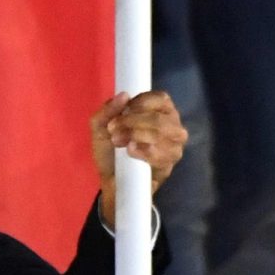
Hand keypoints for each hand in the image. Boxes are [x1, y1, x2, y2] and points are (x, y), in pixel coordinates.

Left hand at [91, 90, 187, 223]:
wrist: (111, 179)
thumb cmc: (110, 147)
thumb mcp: (100, 126)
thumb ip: (107, 110)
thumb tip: (123, 95)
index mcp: (158, 110)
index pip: (160, 98)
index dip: (141, 103)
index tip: (123, 112)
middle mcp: (172, 125)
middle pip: (159, 117)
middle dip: (132, 122)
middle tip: (114, 130)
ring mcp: (174, 145)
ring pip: (161, 134)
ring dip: (135, 135)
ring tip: (119, 142)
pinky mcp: (170, 163)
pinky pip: (161, 154)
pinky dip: (142, 151)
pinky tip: (131, 153)